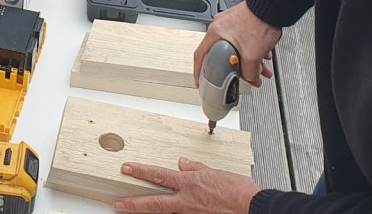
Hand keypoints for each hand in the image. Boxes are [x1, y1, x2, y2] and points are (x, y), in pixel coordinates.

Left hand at [115, 158, 260, 212]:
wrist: (252, 207)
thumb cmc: (239, 191)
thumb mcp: (215, 171)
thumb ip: (196, 167)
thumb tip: (183, 162)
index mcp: (190, 182)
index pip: (158, 174)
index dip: (140, 171)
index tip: (127, 168)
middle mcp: (187, 200)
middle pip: (154, 201)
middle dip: (134, 202)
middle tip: (119, 203)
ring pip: (165, 213)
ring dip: (149, 211)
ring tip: (134, 211)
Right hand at [193, 0, 280, 87]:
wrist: (273, 5)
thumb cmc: (259, 21)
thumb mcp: (252, 56)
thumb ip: (249, 73)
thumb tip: (250, 78)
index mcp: (215, 33)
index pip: (200, 56)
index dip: (199, 71)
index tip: (200, 81)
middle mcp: (221, 27)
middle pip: (222, 55)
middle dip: (235, 69)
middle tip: (240, 77)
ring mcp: (232, 23)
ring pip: (237, 49)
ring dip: (249, 62)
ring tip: (261, 69)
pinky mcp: (243, 21)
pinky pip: (245, 41)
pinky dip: (253, 51)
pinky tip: (264, 56)